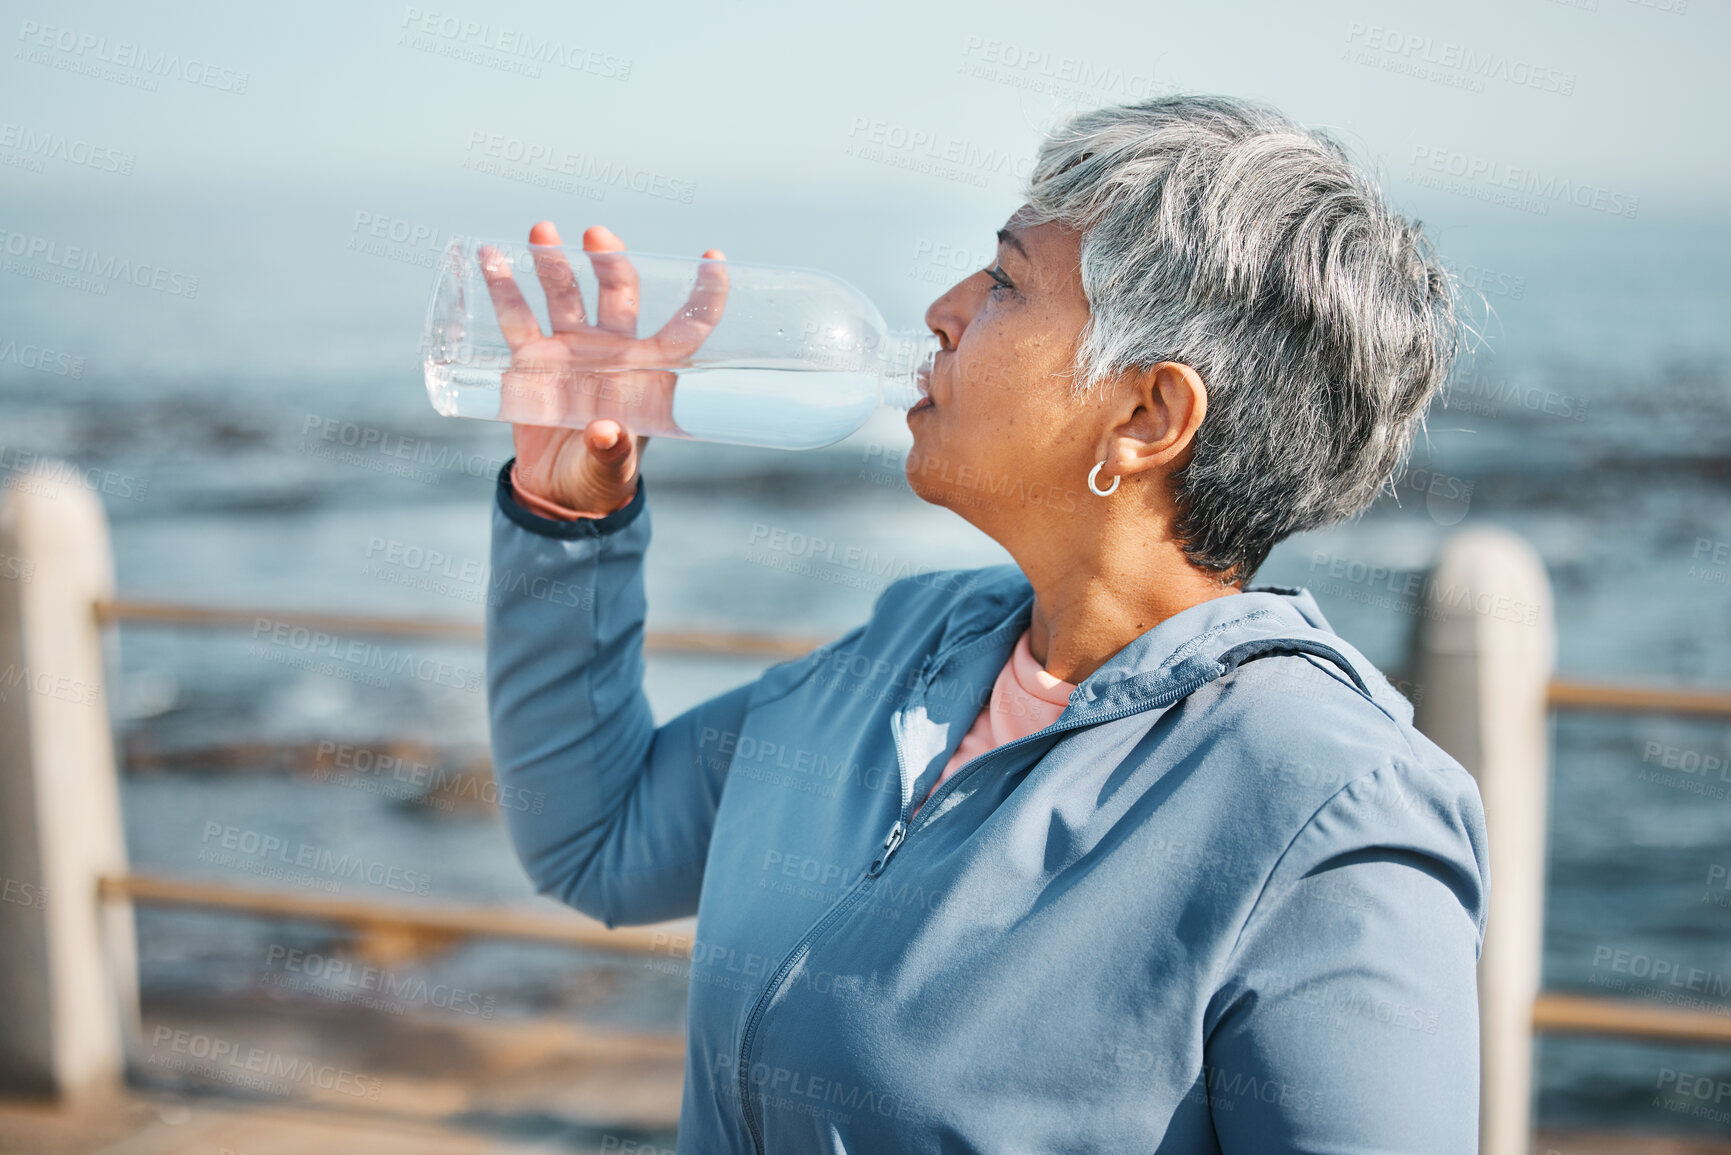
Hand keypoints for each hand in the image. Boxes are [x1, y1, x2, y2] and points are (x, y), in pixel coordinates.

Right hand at [480, 221, 726, 513]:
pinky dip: (503, 287)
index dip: (704, 297)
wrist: (556, 489)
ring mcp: (571, 349)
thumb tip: (604, 432)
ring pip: (565, 294)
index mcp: (647, 374)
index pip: (685, 329)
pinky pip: (517, 318)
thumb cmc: (598, 478)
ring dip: (554, 261)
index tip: (714, 260)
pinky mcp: (532, 359)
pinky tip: (490, 256)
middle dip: (609, 262)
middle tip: (597, 235)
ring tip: (542, 231)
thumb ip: (610, 453)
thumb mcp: (609, 470)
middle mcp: (613, 351)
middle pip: (619, 294)